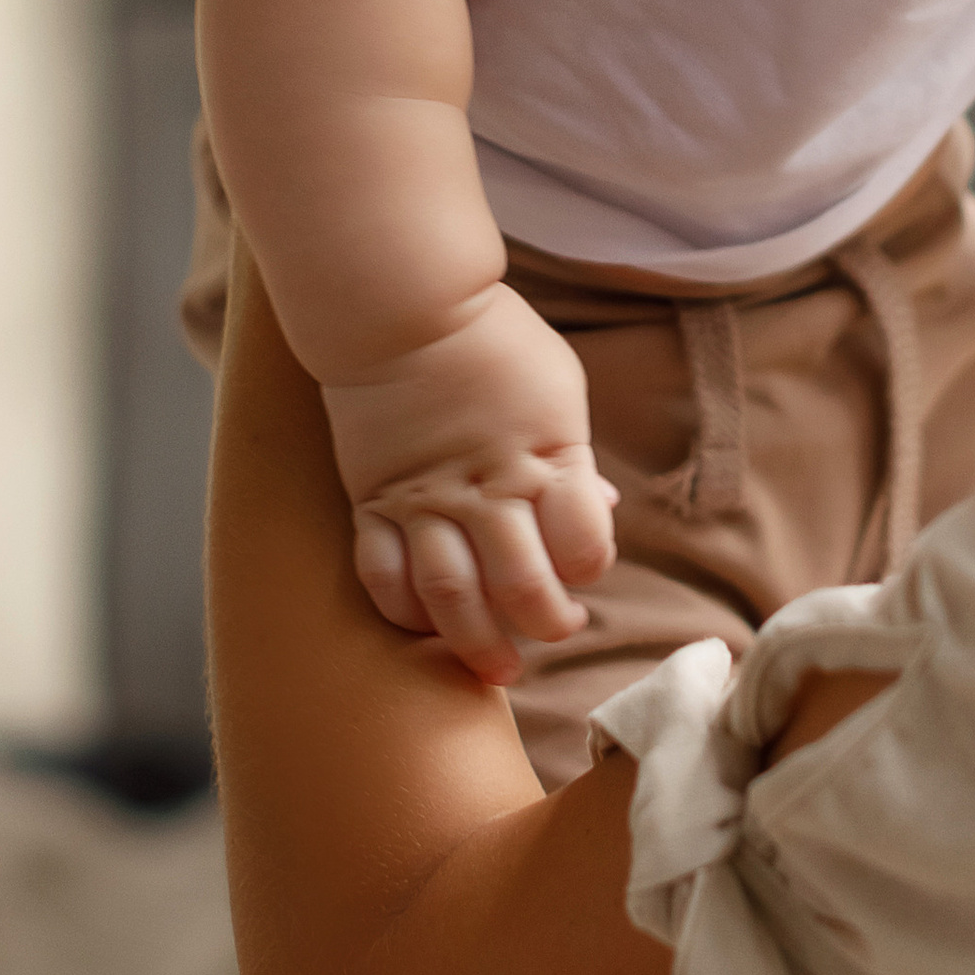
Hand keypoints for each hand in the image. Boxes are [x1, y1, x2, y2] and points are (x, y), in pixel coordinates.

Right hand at [324, 282, 617, 688]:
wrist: (401, 306)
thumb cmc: (493, 341)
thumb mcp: (559, 389)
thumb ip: (575, 460)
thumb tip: (600, 511)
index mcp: (545, 457)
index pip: (584, 543)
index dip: (592, 567)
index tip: (586, 567)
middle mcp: (485, 489)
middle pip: (523, 586)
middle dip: (545, 624)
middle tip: (555, 629)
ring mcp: (425, 502)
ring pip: (452, 597)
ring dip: (478, 644)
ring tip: (498, 668)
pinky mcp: (374, 503)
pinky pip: (384, 578)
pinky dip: (405, 615)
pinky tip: (426, 629)